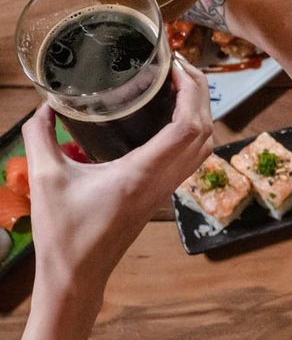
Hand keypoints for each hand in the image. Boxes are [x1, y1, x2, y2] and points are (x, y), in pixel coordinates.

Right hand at [14, 59, 212, 339]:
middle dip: (199, 93)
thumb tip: (44, 103)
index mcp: (141, 173)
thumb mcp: (45, 178)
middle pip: (203, 132)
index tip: (175, 65)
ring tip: (179, 84)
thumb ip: (41, 135)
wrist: (78, 275)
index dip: (190, 91)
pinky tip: (171, 116)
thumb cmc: (63, 233)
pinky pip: (191, 158)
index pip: (187, 128)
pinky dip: (192, 131)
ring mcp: (166, 189)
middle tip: (178, 65)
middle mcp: (162, 180)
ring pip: (203, 146)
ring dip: (200, 112)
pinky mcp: (161, 194)